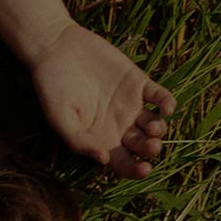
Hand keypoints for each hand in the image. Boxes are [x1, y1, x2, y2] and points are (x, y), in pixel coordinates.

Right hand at [27, 22, 175, 178]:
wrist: (56, 49)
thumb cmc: (52, 87)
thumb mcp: (60, 118)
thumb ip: (79, 141)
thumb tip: (104, 159)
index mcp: (101, 139)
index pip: (123, 162)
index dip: (135, 170)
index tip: (144, 169)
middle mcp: (119, 125)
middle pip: (143, 146)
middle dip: (151, 149)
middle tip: (151, 145)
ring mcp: (131, 104)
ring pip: (155, 124)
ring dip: (160, 130)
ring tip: (153, 127)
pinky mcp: (138, 82)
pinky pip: (160, 97)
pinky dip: (167, 103)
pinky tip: (166, 108)